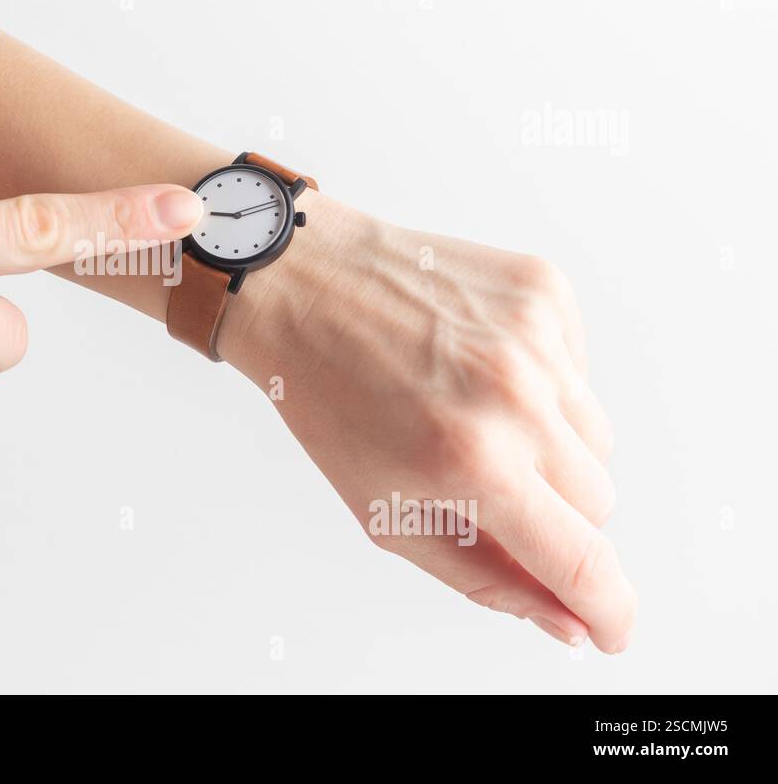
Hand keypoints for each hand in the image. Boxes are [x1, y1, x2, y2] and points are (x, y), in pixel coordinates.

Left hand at [221, 190, 634, 652]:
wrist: (305, 288)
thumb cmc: (332, 402)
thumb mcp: (386, 513)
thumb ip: (484, 577)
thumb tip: (566, 619)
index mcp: (471, 462)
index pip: (582, 561)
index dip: (608, 609)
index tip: (611, 630)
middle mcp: (515, 397)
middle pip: (598, 502)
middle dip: (554, 513)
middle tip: (485, 483)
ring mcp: (535, 336)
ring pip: (596, 438)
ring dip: (550, 447)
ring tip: (472, 416)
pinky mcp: (543, 289)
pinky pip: (579, 370)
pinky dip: (543, 384)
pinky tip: (477, 366)